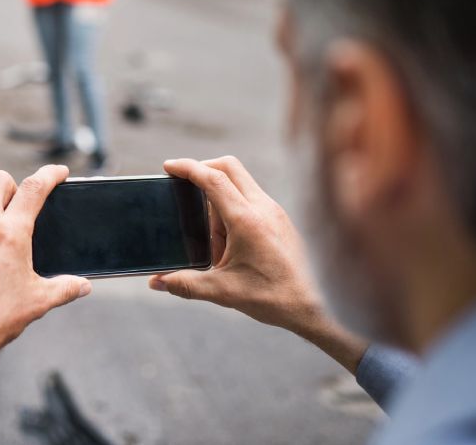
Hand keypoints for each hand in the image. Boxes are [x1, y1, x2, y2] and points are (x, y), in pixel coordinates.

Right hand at [150, 157, 367, 372]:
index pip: (213, 178)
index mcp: (247, 220)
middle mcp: (263, 208)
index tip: (169, 166)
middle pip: (229, 167)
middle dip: (203, 170)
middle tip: (184, 187)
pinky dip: (234, 208)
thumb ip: (186, 284)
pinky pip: (252, 199)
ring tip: (213, 239)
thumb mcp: (223, 292)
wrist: (319, 307)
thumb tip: (156, 282)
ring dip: (219, 198)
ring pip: (240, 183)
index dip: (188, 168)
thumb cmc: (275, 298)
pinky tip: (231, 242)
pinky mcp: (281, 219)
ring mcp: (275, 211)